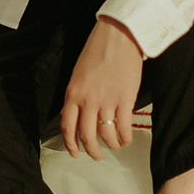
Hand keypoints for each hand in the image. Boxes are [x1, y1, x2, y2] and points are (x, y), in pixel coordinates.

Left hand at [60, 17, 143, 160]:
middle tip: (96, 156)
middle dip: (91, 151)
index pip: (67, 126)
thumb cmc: (98, 51)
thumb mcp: (78, 74)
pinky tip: (126, 139)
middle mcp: (87, 100)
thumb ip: (77, 95)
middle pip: (87, 136)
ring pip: (106, 135)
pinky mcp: (125, 100)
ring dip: (111, 146)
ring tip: (115, 146)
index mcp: (73, 93)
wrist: (118, 37)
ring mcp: (107, 101)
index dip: (71, 144)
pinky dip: (125, 138)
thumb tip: (79, 115)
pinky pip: (123, 128)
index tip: (75, 152)